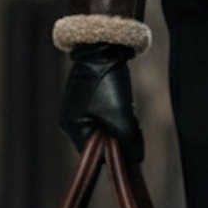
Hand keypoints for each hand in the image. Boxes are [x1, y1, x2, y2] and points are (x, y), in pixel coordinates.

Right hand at [58, 44, 144, 162]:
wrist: (102, 48)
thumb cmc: (108, 83)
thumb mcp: (121, 116)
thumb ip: (128, 140)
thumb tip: (137, 159)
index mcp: (72, 126)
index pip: (94, 153)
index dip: (113, 151)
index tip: (130, 142)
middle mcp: (70, 119)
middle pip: (99, 140)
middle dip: (117, 135)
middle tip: (130, 120)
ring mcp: (76, 107)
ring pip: (103, 127)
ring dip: (118, 122)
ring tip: (126, 106)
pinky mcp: (85, 97)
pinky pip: (102, 114)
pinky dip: (115, 112)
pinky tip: (121, 100)